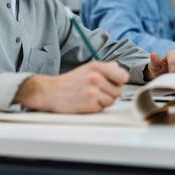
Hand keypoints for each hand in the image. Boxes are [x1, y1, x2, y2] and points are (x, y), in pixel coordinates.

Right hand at [13, 61, 128, 112]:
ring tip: (91, 96)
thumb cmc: (70, 81)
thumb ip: (105, 67)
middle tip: (99, 91)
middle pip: (118, 91)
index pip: (123, 75)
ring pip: (112, 101)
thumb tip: (119, 68)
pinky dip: (96, 107)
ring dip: (104, 101)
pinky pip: (102, 108)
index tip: (116, 83)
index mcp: (97, 67)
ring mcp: (93, 91)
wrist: (51, 92)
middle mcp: (95, 78)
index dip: (120, 81)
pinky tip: (86, 102)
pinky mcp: (89, 104)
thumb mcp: (87, 68)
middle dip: (111, 93)